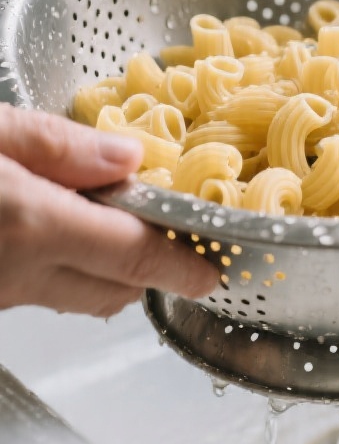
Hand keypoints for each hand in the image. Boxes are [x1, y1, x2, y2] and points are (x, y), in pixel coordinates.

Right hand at [0, 106, 217, 315]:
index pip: (132, 257)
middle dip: (152, 267)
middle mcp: (20, 274)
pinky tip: (63, 229)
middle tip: (174, 230)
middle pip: (114, 292)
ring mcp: (3, 294)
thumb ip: (57, 145)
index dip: (181, 266)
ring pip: (79, 298)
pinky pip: (45, 291)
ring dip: (109, 271)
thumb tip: (128, 157)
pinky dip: (69, 269)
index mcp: (31, 224)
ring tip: (117, 220)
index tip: (213, 269)